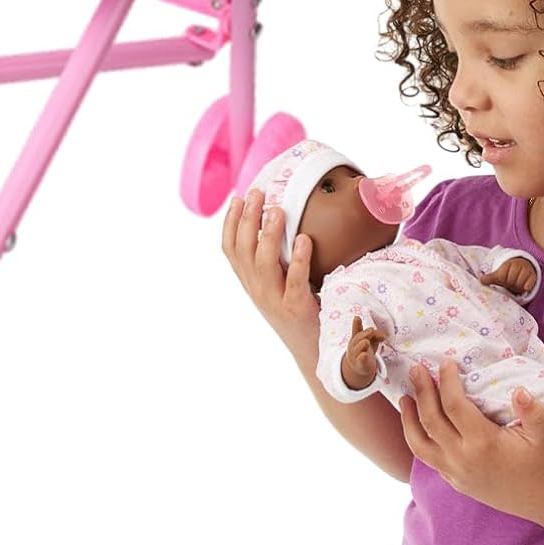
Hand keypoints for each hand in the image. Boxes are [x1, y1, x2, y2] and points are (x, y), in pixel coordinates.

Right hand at [221, 189, 318, 365]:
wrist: (314, 352)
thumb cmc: (299, 309)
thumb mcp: (277, 284)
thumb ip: (273, 258)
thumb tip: (279, 217)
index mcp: (249, 282)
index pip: (229, 249)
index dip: (230, 222)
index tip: (238, 198)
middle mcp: (257, 290)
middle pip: (243, 250)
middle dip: (248, 219)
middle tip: (257, 193)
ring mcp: (275, 300)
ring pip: (263, 263)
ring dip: (269, 234)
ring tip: (277, 210)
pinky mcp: (297, 309)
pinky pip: (295, 281)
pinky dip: (298, 259)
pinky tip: (304, 239)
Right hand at [342, 314, 386, 390]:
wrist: (358, 367)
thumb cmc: (365, 350)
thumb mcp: (371, 341)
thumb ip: (376, 336)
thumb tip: (384, 335)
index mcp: (356, 338)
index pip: (356, 330)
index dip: (356, 324)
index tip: (357, 318)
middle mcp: (354, 346)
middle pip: (357, 339)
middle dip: (364, 334)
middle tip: (371, 331)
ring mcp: (355, 355)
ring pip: (357, 349)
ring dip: (361, 345)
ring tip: (366, 342)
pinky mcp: (360, 365)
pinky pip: (360, 361)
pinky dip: (362, 358)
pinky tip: (364, 355)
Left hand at [399, 359, 543, 523]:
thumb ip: (533, 411)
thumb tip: (519, 389)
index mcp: (483, 444)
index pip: (453, 405)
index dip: (446, 381)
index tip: (445, 362)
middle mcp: (464, 460)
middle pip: (430, 420)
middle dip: (421, 391)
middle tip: (416, 369)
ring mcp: (458, 475)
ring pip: (420, 446)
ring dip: (409, 420)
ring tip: (404, 398)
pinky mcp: (458, 484)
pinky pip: (430, 460)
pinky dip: (419, 440)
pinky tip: (419, 425)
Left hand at [479, 257, 536, 294]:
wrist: (523, 266)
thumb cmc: (509, 272)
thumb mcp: (499, 274)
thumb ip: (490, 278)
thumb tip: (481, 281)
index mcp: (507, 263)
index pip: (502, 276)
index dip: (502, 280)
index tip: (503, 280)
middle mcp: (517, 265)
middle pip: (511, 280)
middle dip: (510, 284)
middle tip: (510, 283)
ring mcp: (526, 270)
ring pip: (519, 284)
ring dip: (517, 286)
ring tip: (516, 284)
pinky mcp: (533, 276)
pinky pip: (528, 285)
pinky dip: (525, 287)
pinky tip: (524, 287)